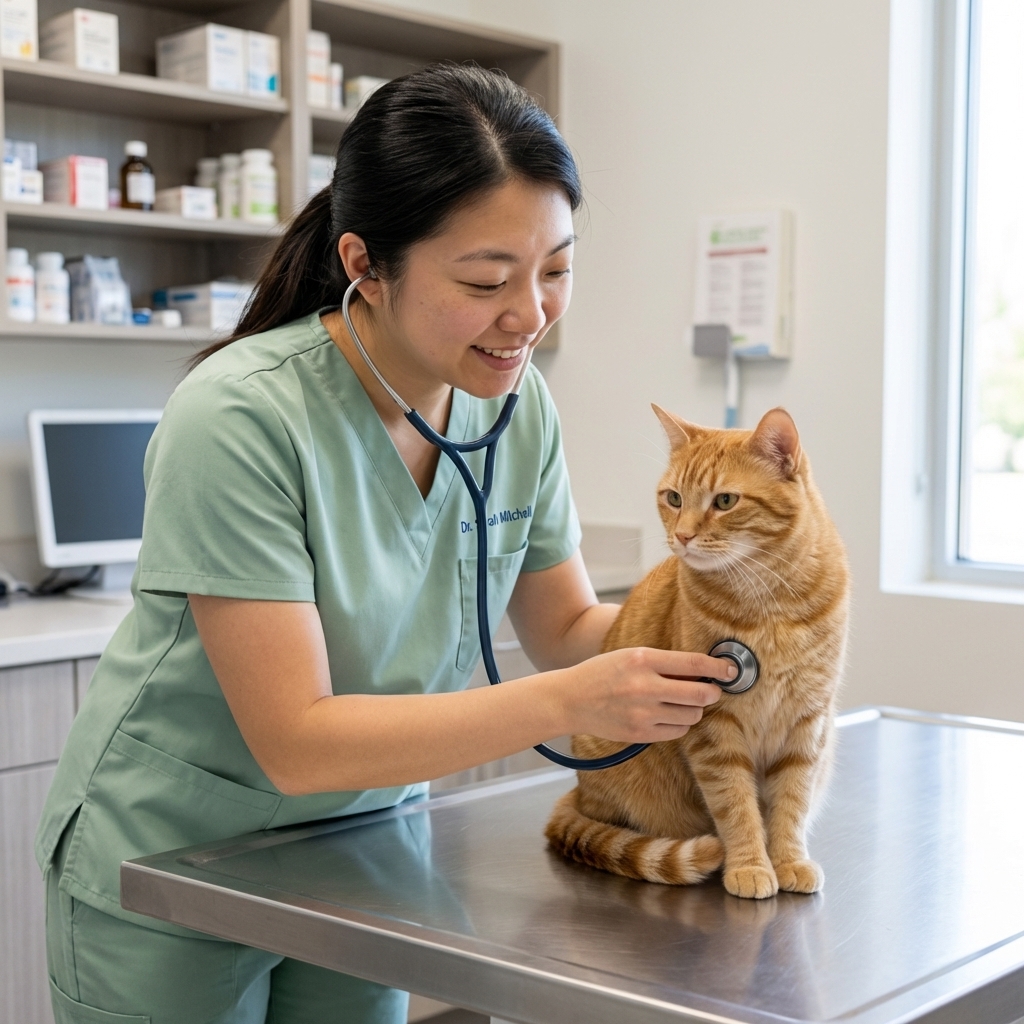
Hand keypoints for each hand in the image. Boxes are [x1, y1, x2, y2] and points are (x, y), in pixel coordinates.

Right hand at [560, 647, 734, 742]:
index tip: (731, 670)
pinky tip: (668, 715)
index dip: (718, 667)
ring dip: (694, 709)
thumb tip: (701, 670)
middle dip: (713, 692)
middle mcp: (645, 686)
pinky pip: (678, 732)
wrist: (571, 699)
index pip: (693, 662)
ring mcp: (643, 713)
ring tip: (684, 702)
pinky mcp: (640, 733)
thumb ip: (663, 663)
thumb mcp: (630, 656)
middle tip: (713, 690)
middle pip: (700, 693)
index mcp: (643, 659)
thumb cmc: (603, 673)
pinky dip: (680, 723)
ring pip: (692, 715)